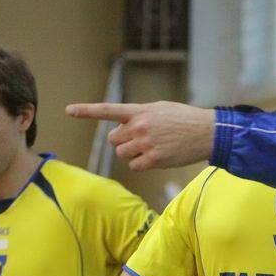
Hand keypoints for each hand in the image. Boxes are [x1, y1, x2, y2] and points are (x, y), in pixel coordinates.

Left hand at [66, 101, 215, 170]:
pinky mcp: (154, 159)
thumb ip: (140, 115)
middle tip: (141, 140)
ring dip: (132, 154)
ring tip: (151, 148)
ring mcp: (146, 144)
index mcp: (140, 111)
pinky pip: (134, 166)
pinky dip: (141, 164)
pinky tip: (156, 157)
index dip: (87, 111)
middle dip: (123, 141)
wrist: (207, 132)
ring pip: (122, 154)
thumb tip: (125, 125)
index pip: (109, 110)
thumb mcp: (161, 109)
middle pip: (114, 140)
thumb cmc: (185, 119)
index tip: (68, 110)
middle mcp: (140, 126)